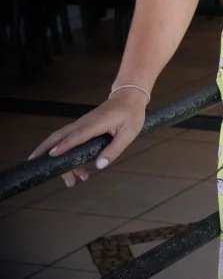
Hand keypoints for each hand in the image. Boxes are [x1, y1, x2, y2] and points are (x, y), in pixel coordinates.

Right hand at [28, 89, 147, 186]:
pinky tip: (75, 169)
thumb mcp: (129, 133)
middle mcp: (85, 122)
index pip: (77, 135)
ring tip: (68, 180)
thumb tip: (100, 166)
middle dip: (46, 150)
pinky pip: (69, 139)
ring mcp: (82, 123)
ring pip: (62, 139)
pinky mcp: (83, 126)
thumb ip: (114, 150)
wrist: (129, 97)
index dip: (64, 145)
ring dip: (58, 157)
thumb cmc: (131, 113)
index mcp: (97, 123)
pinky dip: (66, 153)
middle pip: (60, 136)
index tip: (51, 155)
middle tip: (36, 165)